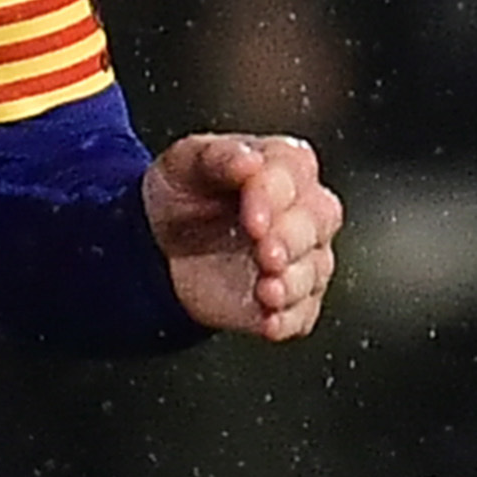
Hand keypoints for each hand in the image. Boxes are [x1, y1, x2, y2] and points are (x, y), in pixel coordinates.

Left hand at [146, 131, 339, 339]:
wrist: (159, 242)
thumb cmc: (184, 193)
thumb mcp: (187, 161)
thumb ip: (218, 156)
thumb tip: (249, 161)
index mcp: (284, 167)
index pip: (293, 175)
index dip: (273, 198)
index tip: (251, 218)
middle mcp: (303, 211)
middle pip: (317, 221)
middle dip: (292, 241)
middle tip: (267, 255)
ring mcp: (302, 257)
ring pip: (314, 269)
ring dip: (293, 283)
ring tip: (268, 291)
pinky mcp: (290, 299)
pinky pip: (300, 313)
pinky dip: (287, 320)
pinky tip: (269, 321)